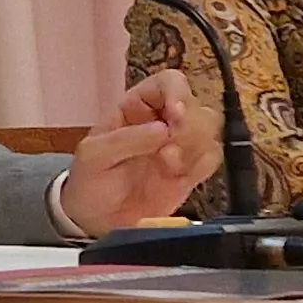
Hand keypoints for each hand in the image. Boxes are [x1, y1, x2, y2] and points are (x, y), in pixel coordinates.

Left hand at [60, 69, 223, 231]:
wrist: (96, 220)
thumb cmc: (89, 179)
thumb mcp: (93, 155)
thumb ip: (126, 140)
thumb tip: (163, 129)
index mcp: (137, 106)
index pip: (168, 83)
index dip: (177, 93)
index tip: (175, 115)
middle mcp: (163, 121)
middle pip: (197, 106)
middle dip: (190, 125)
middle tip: (169, 149)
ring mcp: (180, 147)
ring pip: (210, 130)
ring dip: (195, 147)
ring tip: (168, 165)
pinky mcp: (191, 172)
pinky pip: (212, 158)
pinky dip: (202, 165)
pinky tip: (178, 177)